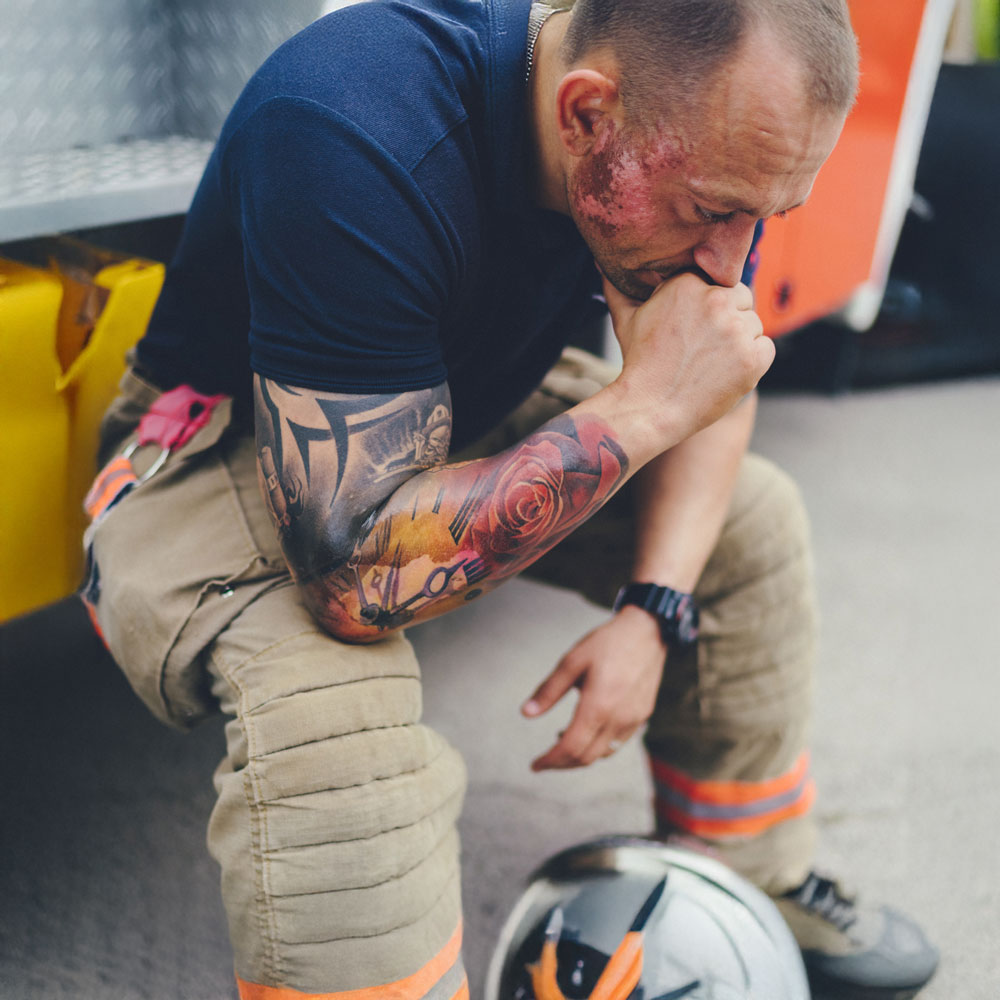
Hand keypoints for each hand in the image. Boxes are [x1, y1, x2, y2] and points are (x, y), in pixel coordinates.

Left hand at [523, 606, 666, 770]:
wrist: (648, 631)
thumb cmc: (607, 643)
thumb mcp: (572, 661)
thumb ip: (549, 690)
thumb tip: (525, 713)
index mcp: (598, 705)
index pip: (571, 747)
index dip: (550, 760)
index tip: (535, 765)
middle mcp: (618, 719)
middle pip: (586, 757)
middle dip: (562, 764)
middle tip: (544, 760)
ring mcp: (633, 720)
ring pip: (603, 754)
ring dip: (580, 757)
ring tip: (560, 743)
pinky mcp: (642, 716)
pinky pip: (617, 744)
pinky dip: (598, 747)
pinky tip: (586, 731)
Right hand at [602, 272, 773, 447]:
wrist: (650, 408)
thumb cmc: (639, 364)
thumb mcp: (625, 319)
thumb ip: (618, 287)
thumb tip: (601, 263)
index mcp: (688, 283)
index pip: (718, 281)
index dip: (709, 305)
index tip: (695, 327)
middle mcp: (716, 301)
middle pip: (742, 298)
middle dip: (729, 319)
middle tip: (704, 347)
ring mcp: (737, 330)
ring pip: (754, 325)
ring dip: (740, 341)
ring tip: (710, 363)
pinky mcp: (753, 357)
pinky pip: (766, 348)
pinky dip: (752, 362)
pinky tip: (725, 373)